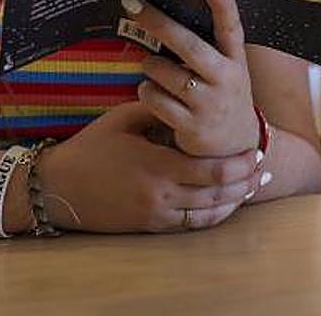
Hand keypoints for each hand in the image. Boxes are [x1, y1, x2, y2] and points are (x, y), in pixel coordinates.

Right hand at [38, 101, 260, 232]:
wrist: (58, 187)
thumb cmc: (90, 149)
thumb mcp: (123, 120)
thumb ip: (158, 108)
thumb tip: (186, 95)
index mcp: (156, 166)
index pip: (210, 170)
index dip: (238, 165)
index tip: (254, 153)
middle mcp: (160, 195)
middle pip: (216, 194)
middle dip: (244, 183)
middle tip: (263, 171)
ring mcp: (156, 214)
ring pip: (207, 214)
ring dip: (233, 202)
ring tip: (252, 187)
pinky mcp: (150, 226)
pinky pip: (190, 225)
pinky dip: (212, 216)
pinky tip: (225, 205)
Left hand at [125, 0, 259, 157]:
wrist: (238, 147)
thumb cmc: (223, 96)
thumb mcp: (227, 70)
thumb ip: (208, 46)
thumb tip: (170, 11)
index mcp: (235, 60)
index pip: (231, 26)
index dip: (223, 3)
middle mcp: (226, 79)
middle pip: (189, 45)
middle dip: (158, 22)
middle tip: (132, 5)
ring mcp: (209, 103)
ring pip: (165, 72)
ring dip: (150, 66)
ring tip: (152, 67)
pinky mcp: (192, 126)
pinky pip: (156, 99)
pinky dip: (147, 92)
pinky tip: (151, 91)